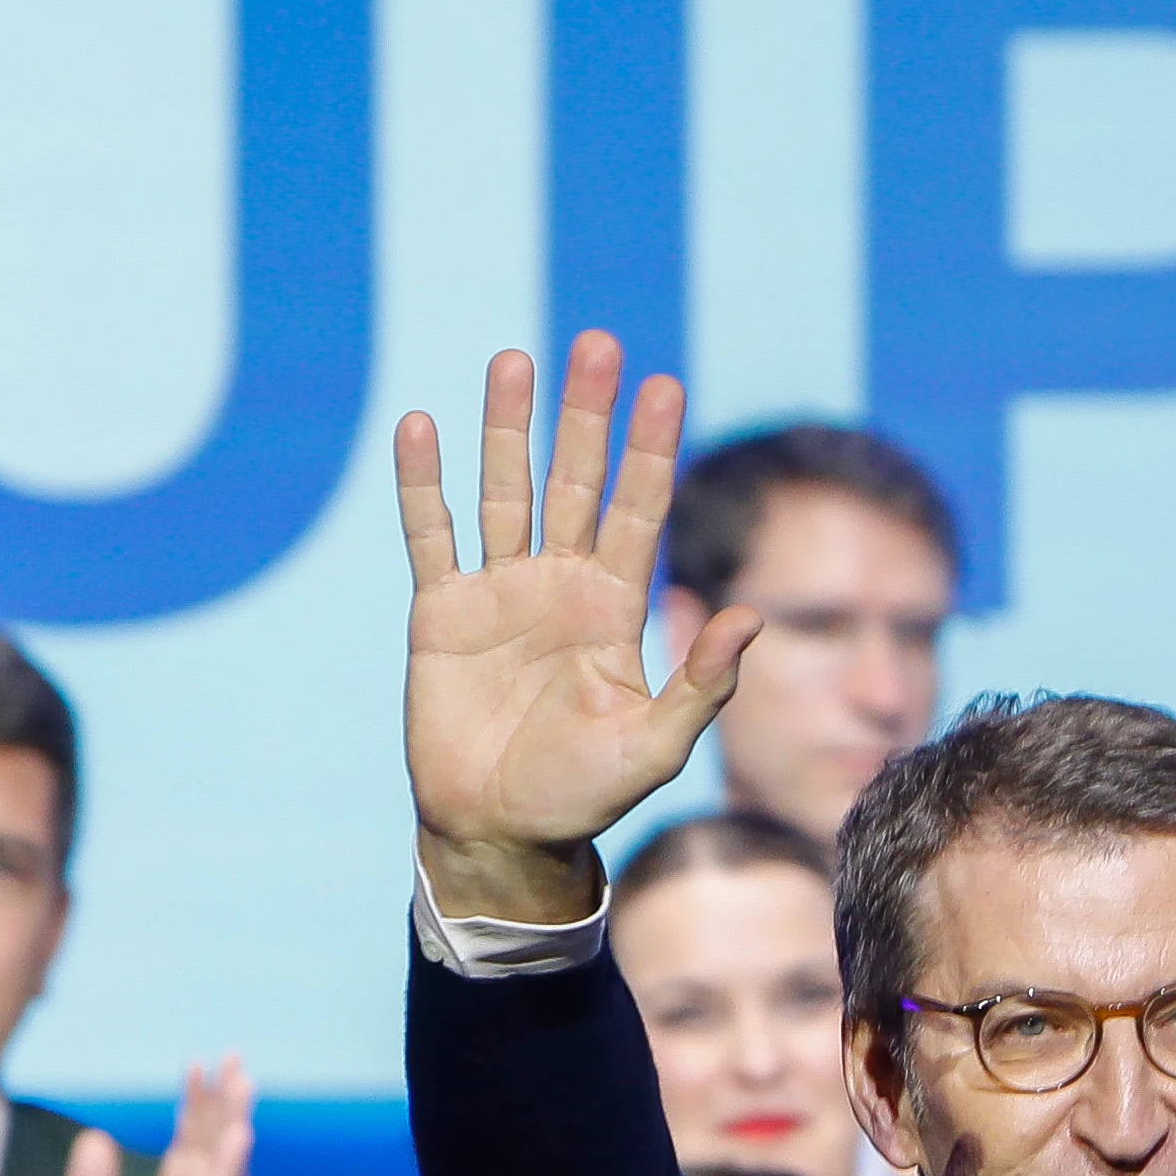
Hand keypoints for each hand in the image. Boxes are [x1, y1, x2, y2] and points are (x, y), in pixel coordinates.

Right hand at [398, 337, 758, 916]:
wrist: (500, 832)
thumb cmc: (584, 793)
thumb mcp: (656, 744)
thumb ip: (702, 682)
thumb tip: (753, 615)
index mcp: (613, 606)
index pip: (637, 509)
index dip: (651, 450)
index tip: (665, 384)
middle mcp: (558, 584)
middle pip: (574, 480)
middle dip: (586, 415)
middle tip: (597, 343)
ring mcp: (498, 592)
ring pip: (504, 489)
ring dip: (508, 427)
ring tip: (515, 359)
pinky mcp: (440, 612)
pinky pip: (430, 535)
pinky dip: (423, 483)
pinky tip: (422, 427)